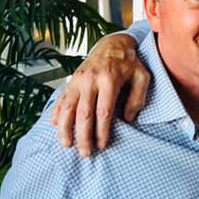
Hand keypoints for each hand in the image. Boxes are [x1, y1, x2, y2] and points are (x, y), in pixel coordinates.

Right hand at [50, 34, 147, 156]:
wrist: (112, 45)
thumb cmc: (130, 64)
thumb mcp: (142, 77)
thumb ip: (138, 98)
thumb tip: (128, 120)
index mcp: (109, 80)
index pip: (103, 112)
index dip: (101, 131)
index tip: (102, 146)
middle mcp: (89, 80)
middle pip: (83, 113)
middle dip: (83, 136)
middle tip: (85, 153)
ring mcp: (77, 80)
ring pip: (67, 107)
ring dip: (65, 128)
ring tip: (66, 145)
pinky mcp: (70, 81)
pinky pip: (61, 99)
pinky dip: (57, 113)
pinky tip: (55, 126)